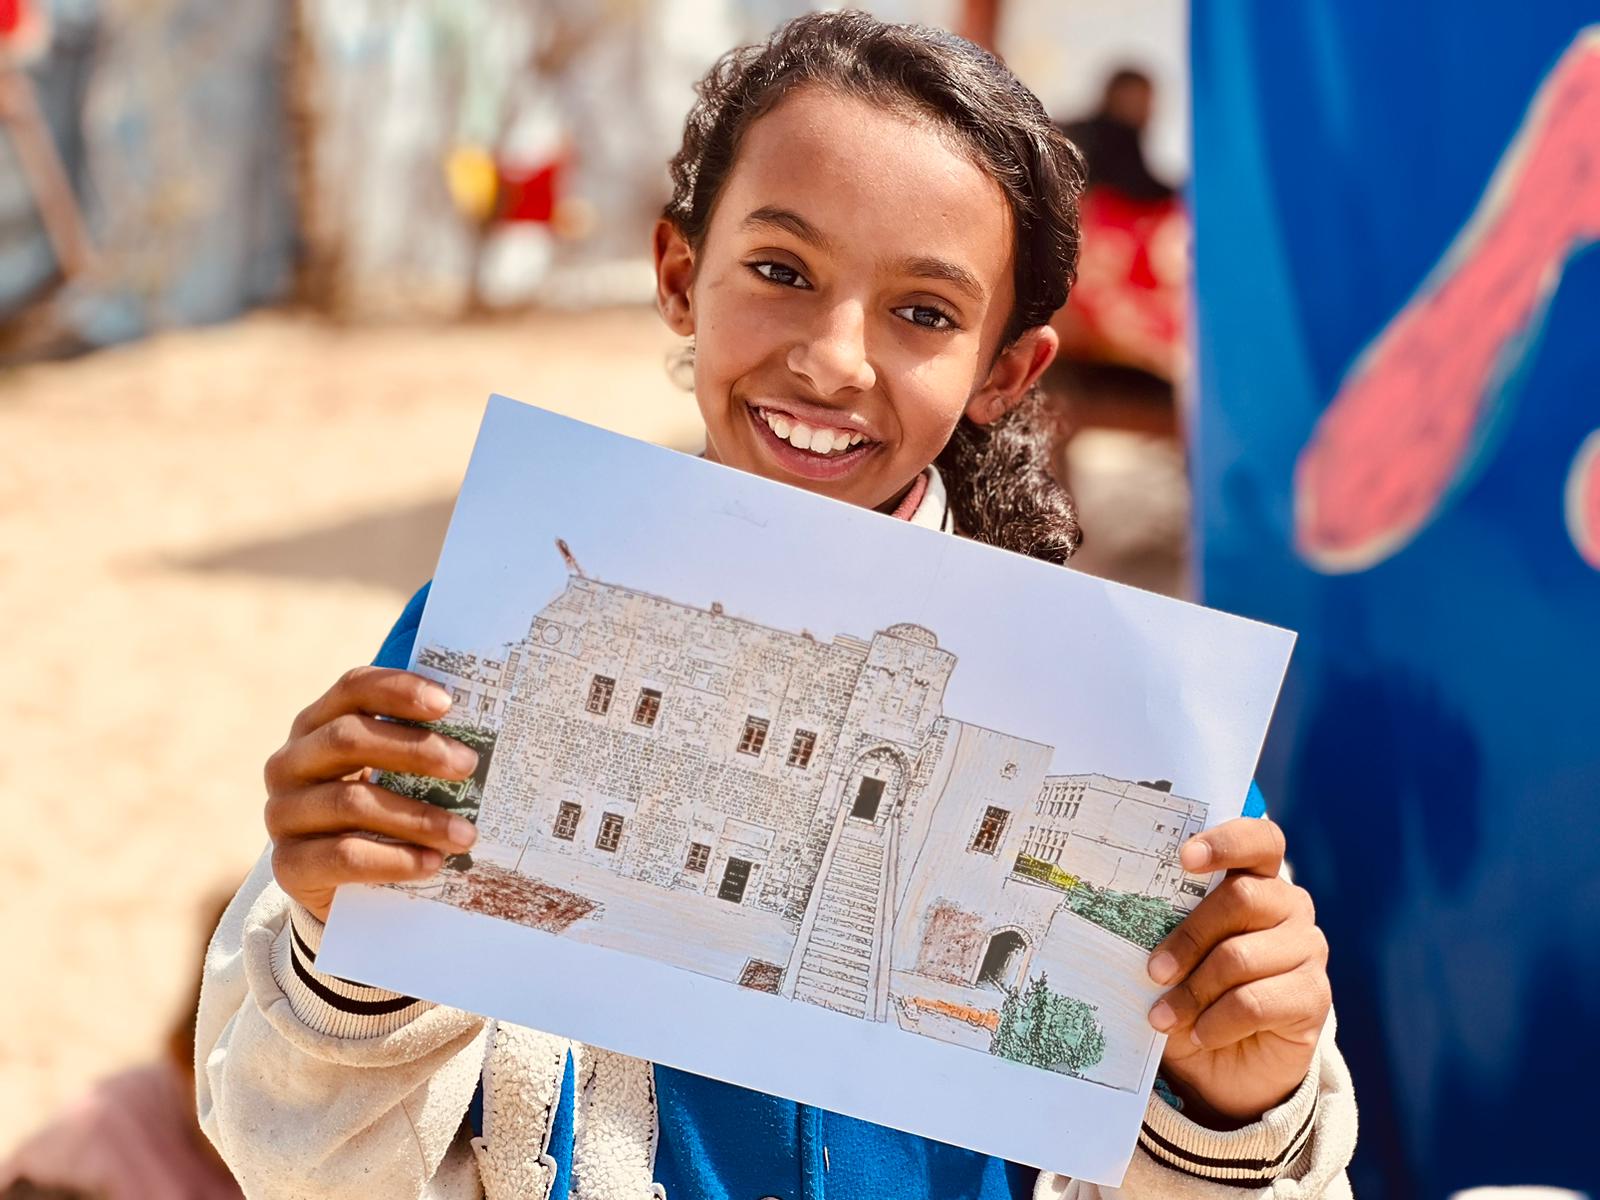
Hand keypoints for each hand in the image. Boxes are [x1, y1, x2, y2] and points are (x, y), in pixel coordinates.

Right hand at [264, 667, 480, 921]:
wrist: (337, 881)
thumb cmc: (377, 808)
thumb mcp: (391, 772)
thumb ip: (418, 747)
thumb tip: (483, 737)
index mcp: (317, 724)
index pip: (353, 688)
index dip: (398, 690)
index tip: (448, 704)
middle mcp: (290, 762)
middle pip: (349, 739)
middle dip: (416, 750)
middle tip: (469, 766)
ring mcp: (283, 813)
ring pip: (351, 802)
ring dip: (418, 817)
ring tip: (465, 834)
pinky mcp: (288, 864)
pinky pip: (344, 856)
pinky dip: (395, 859)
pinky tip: (432, 863)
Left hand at [1145, 818, 1330, 1125]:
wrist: (1223, 1064)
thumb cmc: (1190, 992)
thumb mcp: (1171, 954)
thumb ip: (1161, 924)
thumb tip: (1121, 911)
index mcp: (1256, 879)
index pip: (1259, 840)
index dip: (1225, 842)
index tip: (1184, 858)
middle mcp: (1289, 906)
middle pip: (1241, 898)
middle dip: (1188, 937)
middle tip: (1153, 971)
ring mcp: (1307, 949)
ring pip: (1240, 956)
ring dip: (1193, 990)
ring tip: (1163, 1015)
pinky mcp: (1313, 996)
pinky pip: (1255, 1002)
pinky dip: (1218, 1021)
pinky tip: (1201, 1033)